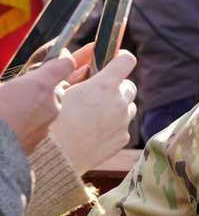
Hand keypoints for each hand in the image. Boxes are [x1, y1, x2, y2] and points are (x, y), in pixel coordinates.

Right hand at [0, 52, 75, 154]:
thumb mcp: (1, 86)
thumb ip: (21, 78)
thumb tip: (28, 81)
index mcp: (39, 85)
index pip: (65, 64)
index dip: (62, 59)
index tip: (58, 57)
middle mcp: (51, 104)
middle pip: (52, 89)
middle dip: (38, 88)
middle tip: (18, 91)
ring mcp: (47, 125)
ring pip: (44, 109)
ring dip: (32, 107)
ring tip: (10, 110)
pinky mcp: (40, 141)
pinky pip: (37, 126)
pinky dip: (27, 123)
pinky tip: (11, 124)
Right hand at [49, 48, 137, 174]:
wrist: (55, 156)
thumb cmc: (52, 120)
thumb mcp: (58, 89)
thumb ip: (77, 74)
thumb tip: (85, 66)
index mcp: (104, 85)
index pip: (127, 61)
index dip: (120, 58)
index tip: (114, 61)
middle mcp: (119, 102)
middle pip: (129, 86)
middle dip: (117, 86)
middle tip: (98, 93)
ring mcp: (123, 122)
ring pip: (128, 107)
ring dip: (117, 106)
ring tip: (94, 114)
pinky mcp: (123, 139)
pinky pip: (123, 126)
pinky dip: (114, 125)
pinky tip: (94, 130)